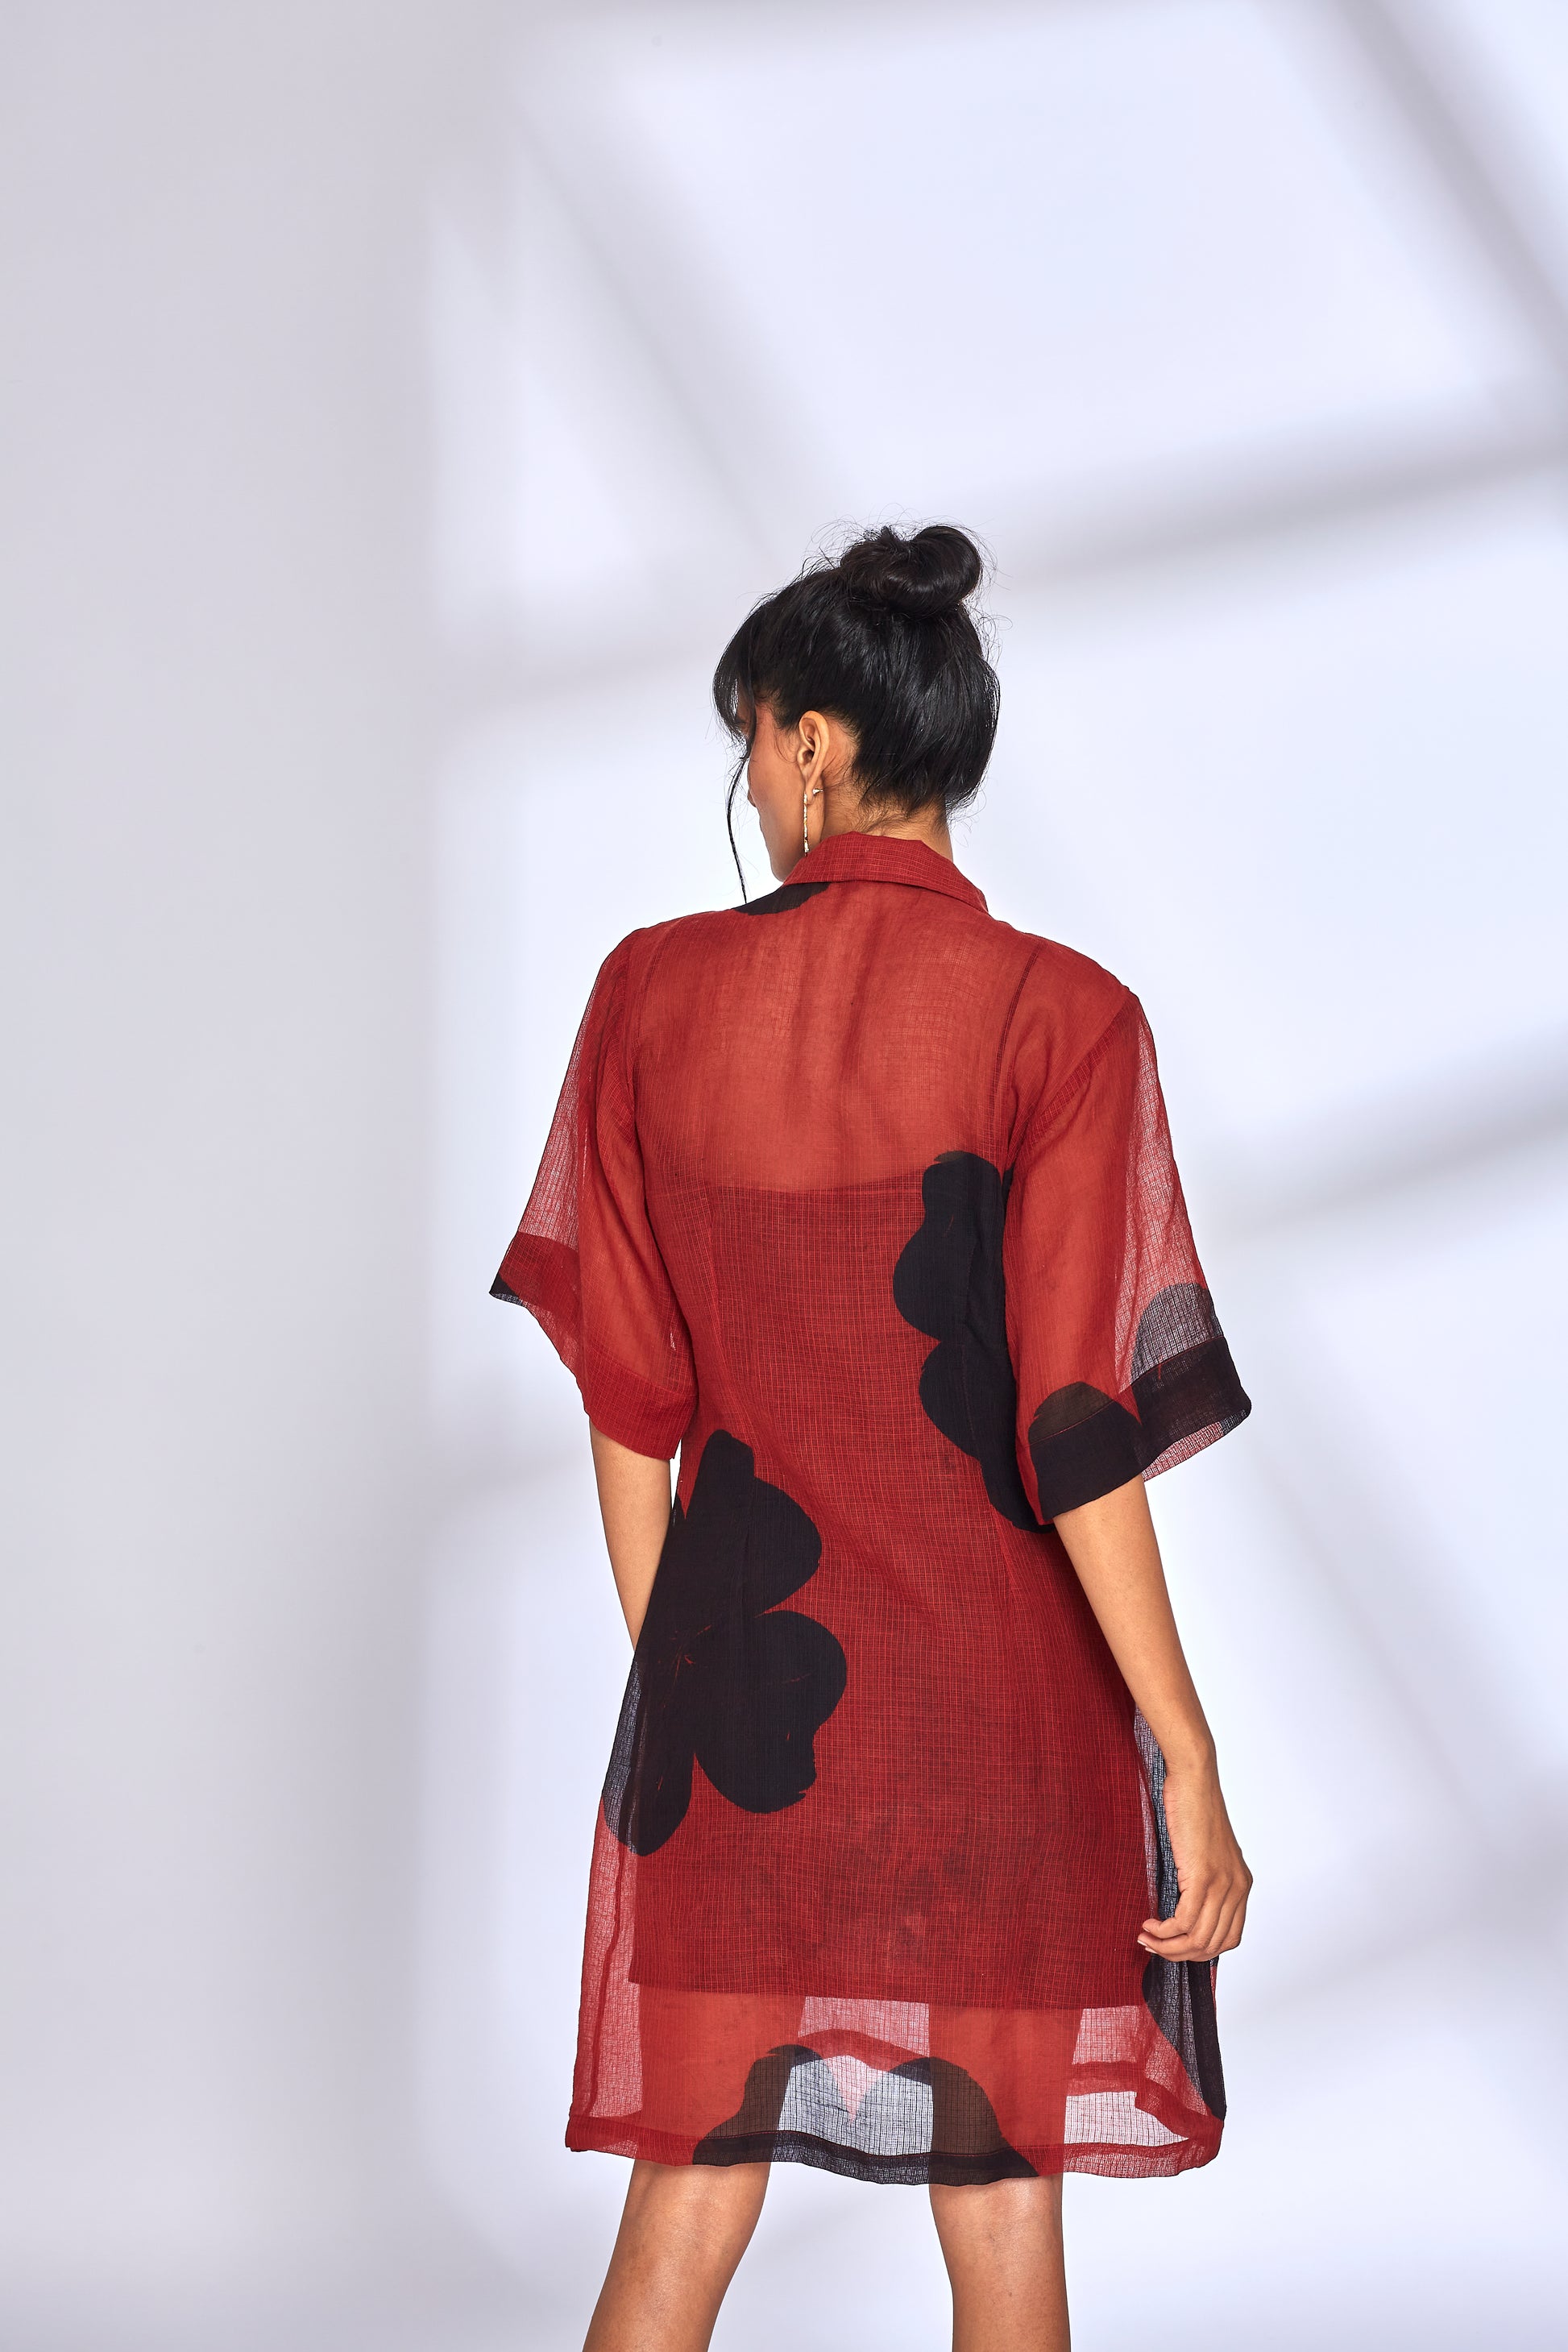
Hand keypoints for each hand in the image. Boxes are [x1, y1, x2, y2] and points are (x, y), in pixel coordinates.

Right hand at [1137, 1760, 1250, 1964]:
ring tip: (1146, 1938)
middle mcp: (1237, 1889)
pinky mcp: (1204, 1877)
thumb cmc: (1191, 1809)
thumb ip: (1202, 1882)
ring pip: (1199, 1939)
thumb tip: (1180, 1913)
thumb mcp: (1203, 1854)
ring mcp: (1223, 1884)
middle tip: (1152, 1946)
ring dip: (1169, 1947)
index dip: (1199, 1951)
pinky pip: (1185, 1922)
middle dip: (1179, 1954)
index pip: (1229, 1938)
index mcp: (1241, 1885)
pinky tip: (1149, 1925)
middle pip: (1213, 1945)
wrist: (1193, 1779)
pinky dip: (1164, 1932)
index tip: (1173, 1946)